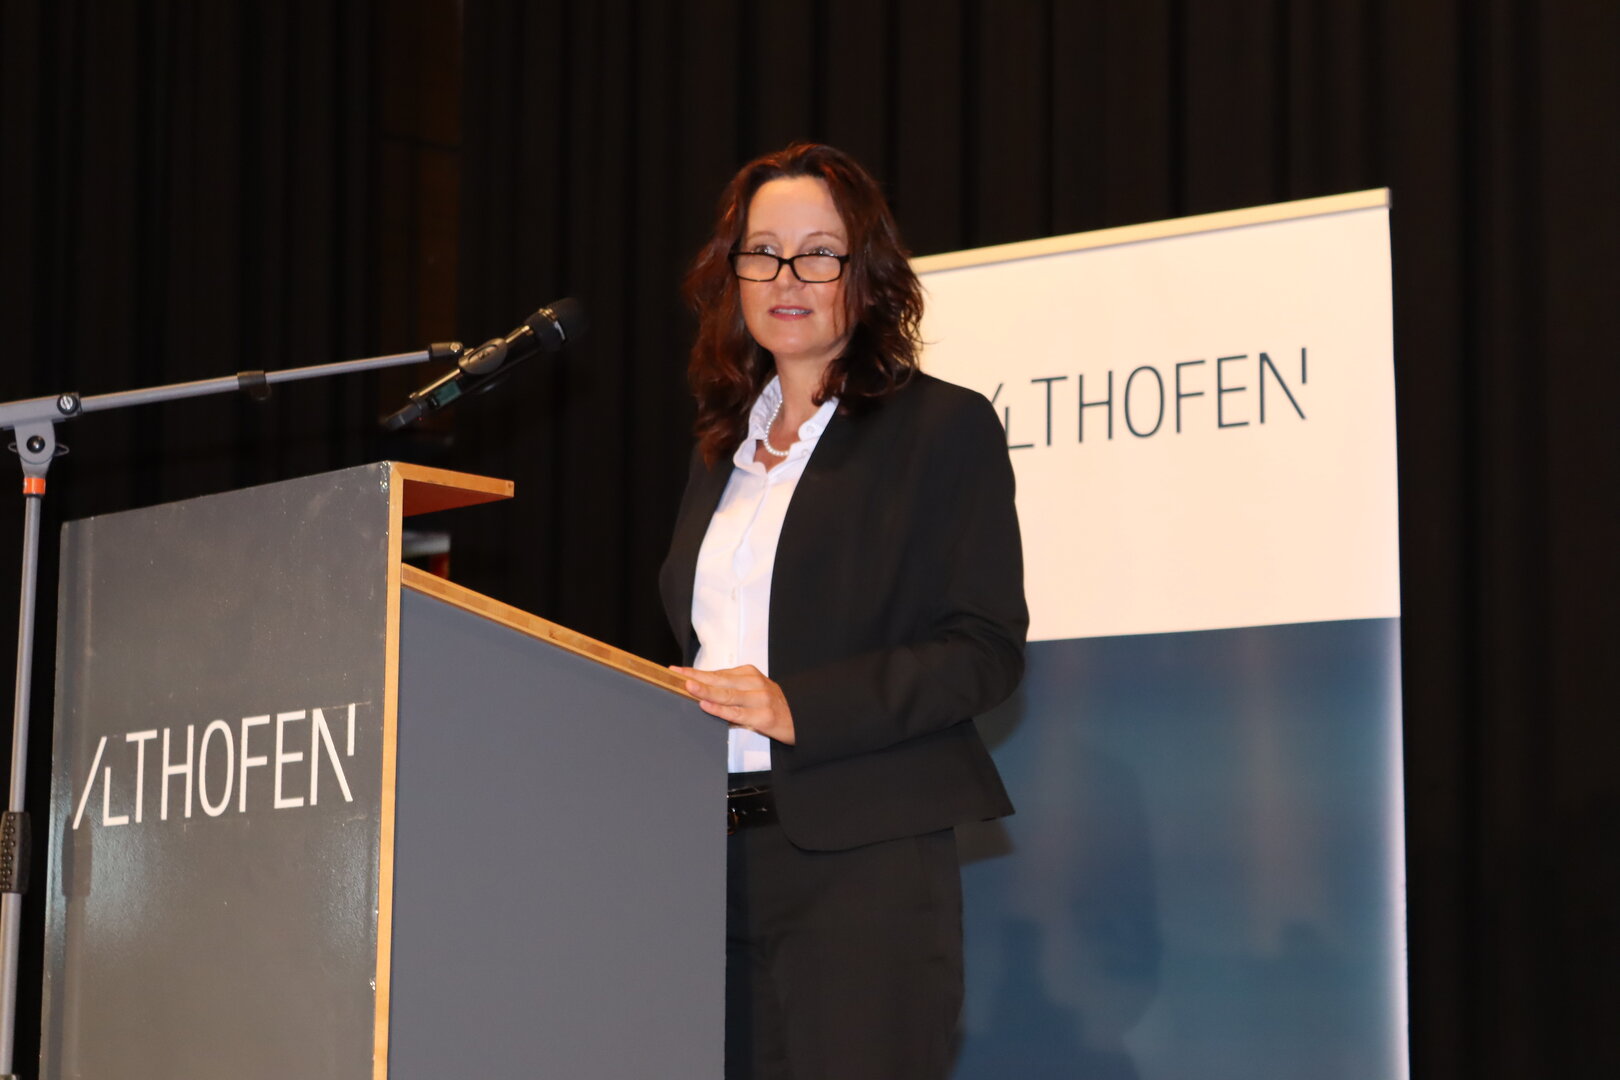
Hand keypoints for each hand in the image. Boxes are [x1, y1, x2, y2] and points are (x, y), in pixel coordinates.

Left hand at [670, 664, 795, 744]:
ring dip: (706, 690)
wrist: (803, 719)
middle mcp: (754, 682)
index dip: (695, 672)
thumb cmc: (771, 706)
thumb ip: (730, 690)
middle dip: (695, 678)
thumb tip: (700, 693)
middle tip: (676, 676)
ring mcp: (759, 698)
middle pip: (719, 679)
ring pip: (727, 694)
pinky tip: (706, 706)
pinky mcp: (763, 716)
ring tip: (688, 687)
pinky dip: (720, 709)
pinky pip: (737, 712)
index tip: (675, 671)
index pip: (716, 672)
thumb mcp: (753, 691)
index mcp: (749, 673)